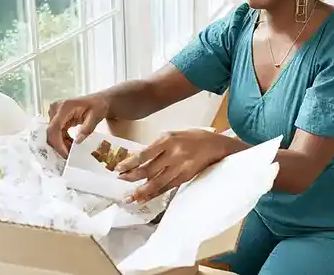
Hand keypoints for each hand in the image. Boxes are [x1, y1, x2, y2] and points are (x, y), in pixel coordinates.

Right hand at [47, 94, 109, 157]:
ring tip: (72, 150)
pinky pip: (57, 132)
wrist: (100, 100)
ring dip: (61, 144)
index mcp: (66, 106)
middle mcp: (57, 108)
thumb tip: (77, 142)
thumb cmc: (99, 105)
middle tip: (69, 155)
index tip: (66, 154)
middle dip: (59, 146)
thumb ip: (87, 128)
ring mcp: (56, 113)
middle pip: (51, 132)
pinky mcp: (58, 118)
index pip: (55, 127)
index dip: (58, 143)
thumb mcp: (96, 116)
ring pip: (53, 134)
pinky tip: (71, 144)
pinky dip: (63, 140)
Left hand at [117, 129, 231, 203]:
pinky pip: (167, 188)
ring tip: (129, 198)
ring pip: (157, 183)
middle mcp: (173, 155)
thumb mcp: (173, 135)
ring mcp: (180, 168)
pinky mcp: (185, 177)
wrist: (216, 146)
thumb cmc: (193, 138)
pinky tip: (144, 198)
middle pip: (148, 170)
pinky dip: (154, 194)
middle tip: (120, 181)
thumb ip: (157, 147)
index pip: (144, 154)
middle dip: (131, 177)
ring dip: (141, 192)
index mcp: (168, 140)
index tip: (118, 168)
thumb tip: (139, 161)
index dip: (130, 163)